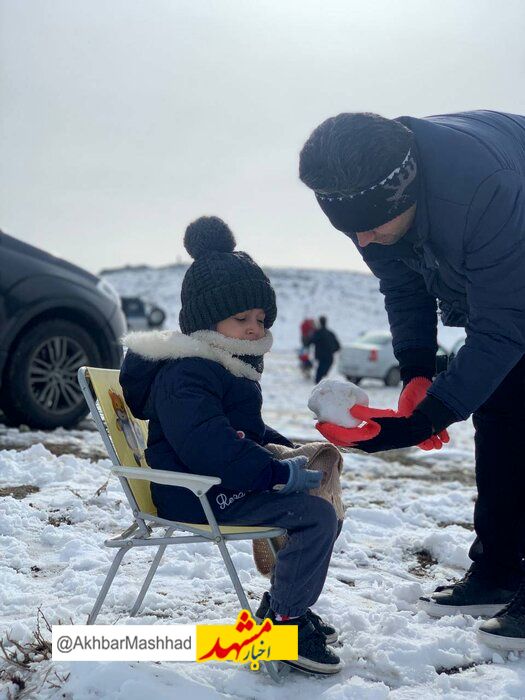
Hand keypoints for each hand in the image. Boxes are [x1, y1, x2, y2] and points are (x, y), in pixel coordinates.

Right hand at [276, 456, 322, 493]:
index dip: (320, 474)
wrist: (277, 476)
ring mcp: (299, 488)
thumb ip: (302, 460)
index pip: (318, 476)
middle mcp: (304, 483)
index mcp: (306, 475)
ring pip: (308, 488)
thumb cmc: (287, 468)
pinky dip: (302, 487)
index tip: (320, 471)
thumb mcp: (295, 461)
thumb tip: (306, 459)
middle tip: (316, 477)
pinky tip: (299, 483)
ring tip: (307, 480)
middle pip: (316, 485)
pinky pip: (301, 490)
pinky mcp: (293, 490)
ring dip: (310, 485)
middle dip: (317, 481)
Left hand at [317, 405, 432, 451]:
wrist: (412, 432)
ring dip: (334, 434)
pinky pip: (352, 440)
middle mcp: (366, 446)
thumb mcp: (381, 416)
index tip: (319, 423)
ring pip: (346, 442)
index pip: (343, 436)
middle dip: (329, 433)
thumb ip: (365, 413)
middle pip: (341, 441)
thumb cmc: (397, 422)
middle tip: (318, 423)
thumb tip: (350, 409)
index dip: (330, 430)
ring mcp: (368, 446)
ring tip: (325, 425)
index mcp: (367, 440)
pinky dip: (343, 434)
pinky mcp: (370, 443)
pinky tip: (339, 426)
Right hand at [398, 377, 449, 450]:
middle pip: (424, 436)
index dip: (420, 442)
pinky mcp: (436, 415)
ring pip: (432, 433)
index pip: (414, 435)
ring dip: (436, 440)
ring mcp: (427, 419)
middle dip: (430, 443)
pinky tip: (446, 439)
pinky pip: (440, 426)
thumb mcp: (406, 400)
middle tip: (436, 446)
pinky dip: (443, 433)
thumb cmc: (410, 390)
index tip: (427, 446)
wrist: (420, 380)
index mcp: (409, 420)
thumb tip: (407, 420)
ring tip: (441, 445)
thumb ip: (405, 410)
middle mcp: (418, 422)